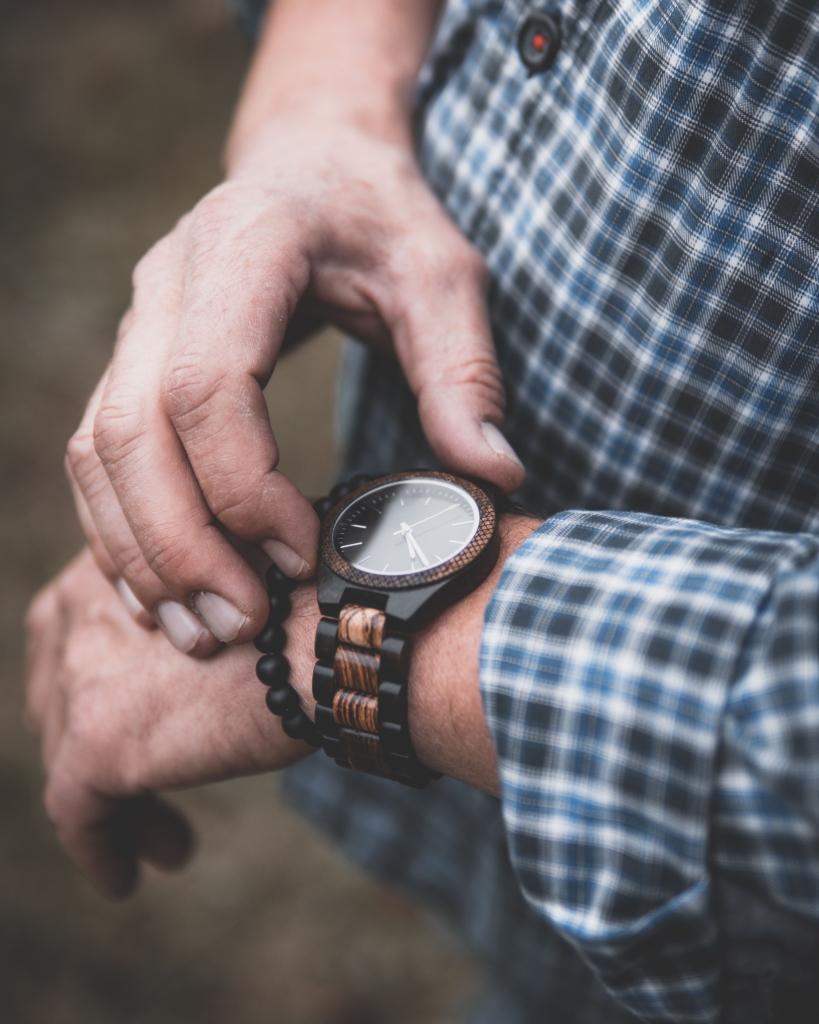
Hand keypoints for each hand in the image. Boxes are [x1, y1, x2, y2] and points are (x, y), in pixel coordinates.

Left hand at [24, 549, 318, 897]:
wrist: (329, 636)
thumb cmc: (306, 611)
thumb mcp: (226, 596)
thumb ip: (188, 621)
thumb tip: (195, 679)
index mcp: (111, 568)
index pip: (72, 637)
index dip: (97, 689)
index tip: (140, 724)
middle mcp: (80, 610)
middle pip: (62, 698)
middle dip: (95, 749)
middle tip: (142, 791)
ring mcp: (83, 675)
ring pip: (69, 756)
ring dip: (113, 805)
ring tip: (164, 842)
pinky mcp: (98, 739)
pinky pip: (77, 812)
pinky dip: (99, 849)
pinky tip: (127, 877)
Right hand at [64, 0, 524, 656]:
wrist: (312, 161)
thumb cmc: (381, 216)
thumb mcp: (442, 276)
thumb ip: (464, 370)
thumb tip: (494, 476)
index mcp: (244, 247)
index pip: (206, 386)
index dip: (245, 487)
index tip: (304, 553)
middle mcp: (166, 284)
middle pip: (129, 433)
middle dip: (180, 545)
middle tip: (243, 625)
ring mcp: (137, 322)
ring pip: (97, 452)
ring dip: (141, 553)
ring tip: (202, 632)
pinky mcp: (133, 360)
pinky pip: (98, 456)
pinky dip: (121, 531)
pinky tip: (161, 592)